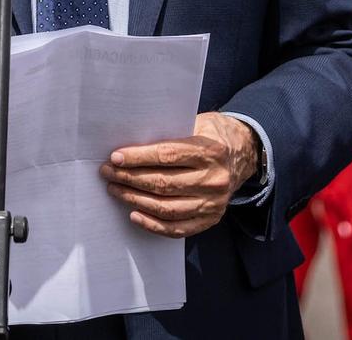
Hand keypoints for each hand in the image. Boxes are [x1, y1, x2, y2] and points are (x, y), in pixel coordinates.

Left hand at [100, 112, 257, 238]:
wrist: (244, 153)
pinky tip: (134, 214)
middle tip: (108, 173)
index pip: (167, 156)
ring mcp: (214, 203)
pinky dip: (153, 224)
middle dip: (130, 178)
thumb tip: (131, 144)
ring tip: (115, 190)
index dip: (138, 157)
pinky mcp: (211, 219)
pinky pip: (178, 228)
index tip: (116, 157)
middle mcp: (214, 179)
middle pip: (163, 183)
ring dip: (135, 200)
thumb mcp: (197, 124)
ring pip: (167, 207)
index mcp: (210, 150)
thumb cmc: (210, 135)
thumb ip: (171, 133)